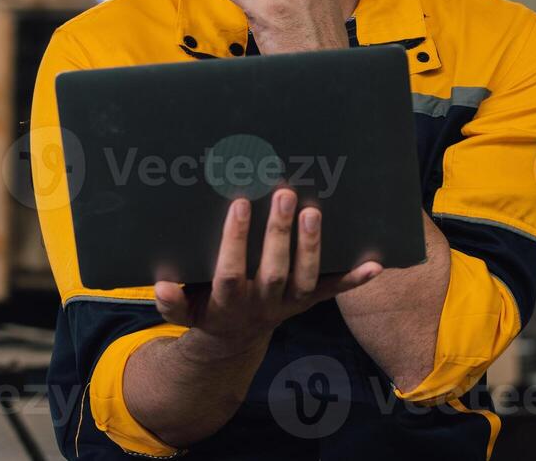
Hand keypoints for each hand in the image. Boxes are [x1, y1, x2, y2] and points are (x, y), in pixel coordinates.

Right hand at [152, 188, 383, 358]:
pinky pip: (334, 292)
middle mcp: (262, 303)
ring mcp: (288, 303)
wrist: (232, 342)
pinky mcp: (308, 302)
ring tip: (314, 211)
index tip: (237, 204)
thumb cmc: (204, 310)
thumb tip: (160, 287)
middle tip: (284, 194)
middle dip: (279, 233)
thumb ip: (172, 303)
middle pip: (274, 271)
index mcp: (227, 301)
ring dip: (312, 247)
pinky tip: (375, 264)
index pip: (231, 270)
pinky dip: (355, 280)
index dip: (235, 239)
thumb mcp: (184, 311)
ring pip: (305, 279)